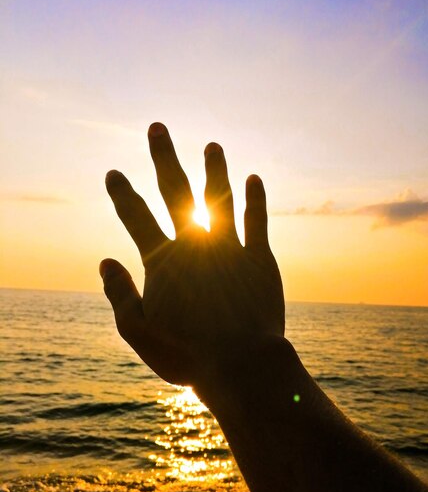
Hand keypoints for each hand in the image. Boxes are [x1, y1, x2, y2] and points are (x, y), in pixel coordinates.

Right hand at [101, 123, 283, 386]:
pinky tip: (254, 178)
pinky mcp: (260, 260)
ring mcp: (229, 249)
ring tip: (212, 145)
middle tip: (158, 127)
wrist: (241, 363)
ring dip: (215, 170)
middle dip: (163, 158)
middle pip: (175, 192)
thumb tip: (104, 261)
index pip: (135, 218)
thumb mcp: (138, 332)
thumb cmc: (186, 354)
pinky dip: (255, 200)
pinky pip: (257, 222)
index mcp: (163, 262)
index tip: (113, 172)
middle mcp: (195, 245)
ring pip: (219, 198)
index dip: (122, 194)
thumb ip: (118, 294)